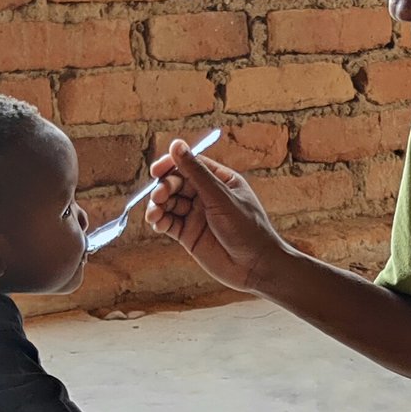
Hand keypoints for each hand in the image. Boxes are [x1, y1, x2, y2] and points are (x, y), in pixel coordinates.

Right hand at [146, 138, 287, 293]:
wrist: (256, 267)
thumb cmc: (247, 228)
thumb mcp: (220, 197)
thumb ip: (196, 172)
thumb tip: (176, 144)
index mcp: (220, 180)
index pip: (190, 164)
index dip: (172, 165)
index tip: (157, 169)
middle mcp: (207, 196)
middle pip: (176, 183)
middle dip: (164, 187)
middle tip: (159, 196)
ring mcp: (197, 215)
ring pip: (169, 203)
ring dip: (157, 204)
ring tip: (155, 212)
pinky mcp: (189, 234)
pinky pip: (168, 223)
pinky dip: (159, 220)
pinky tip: (156, 222)